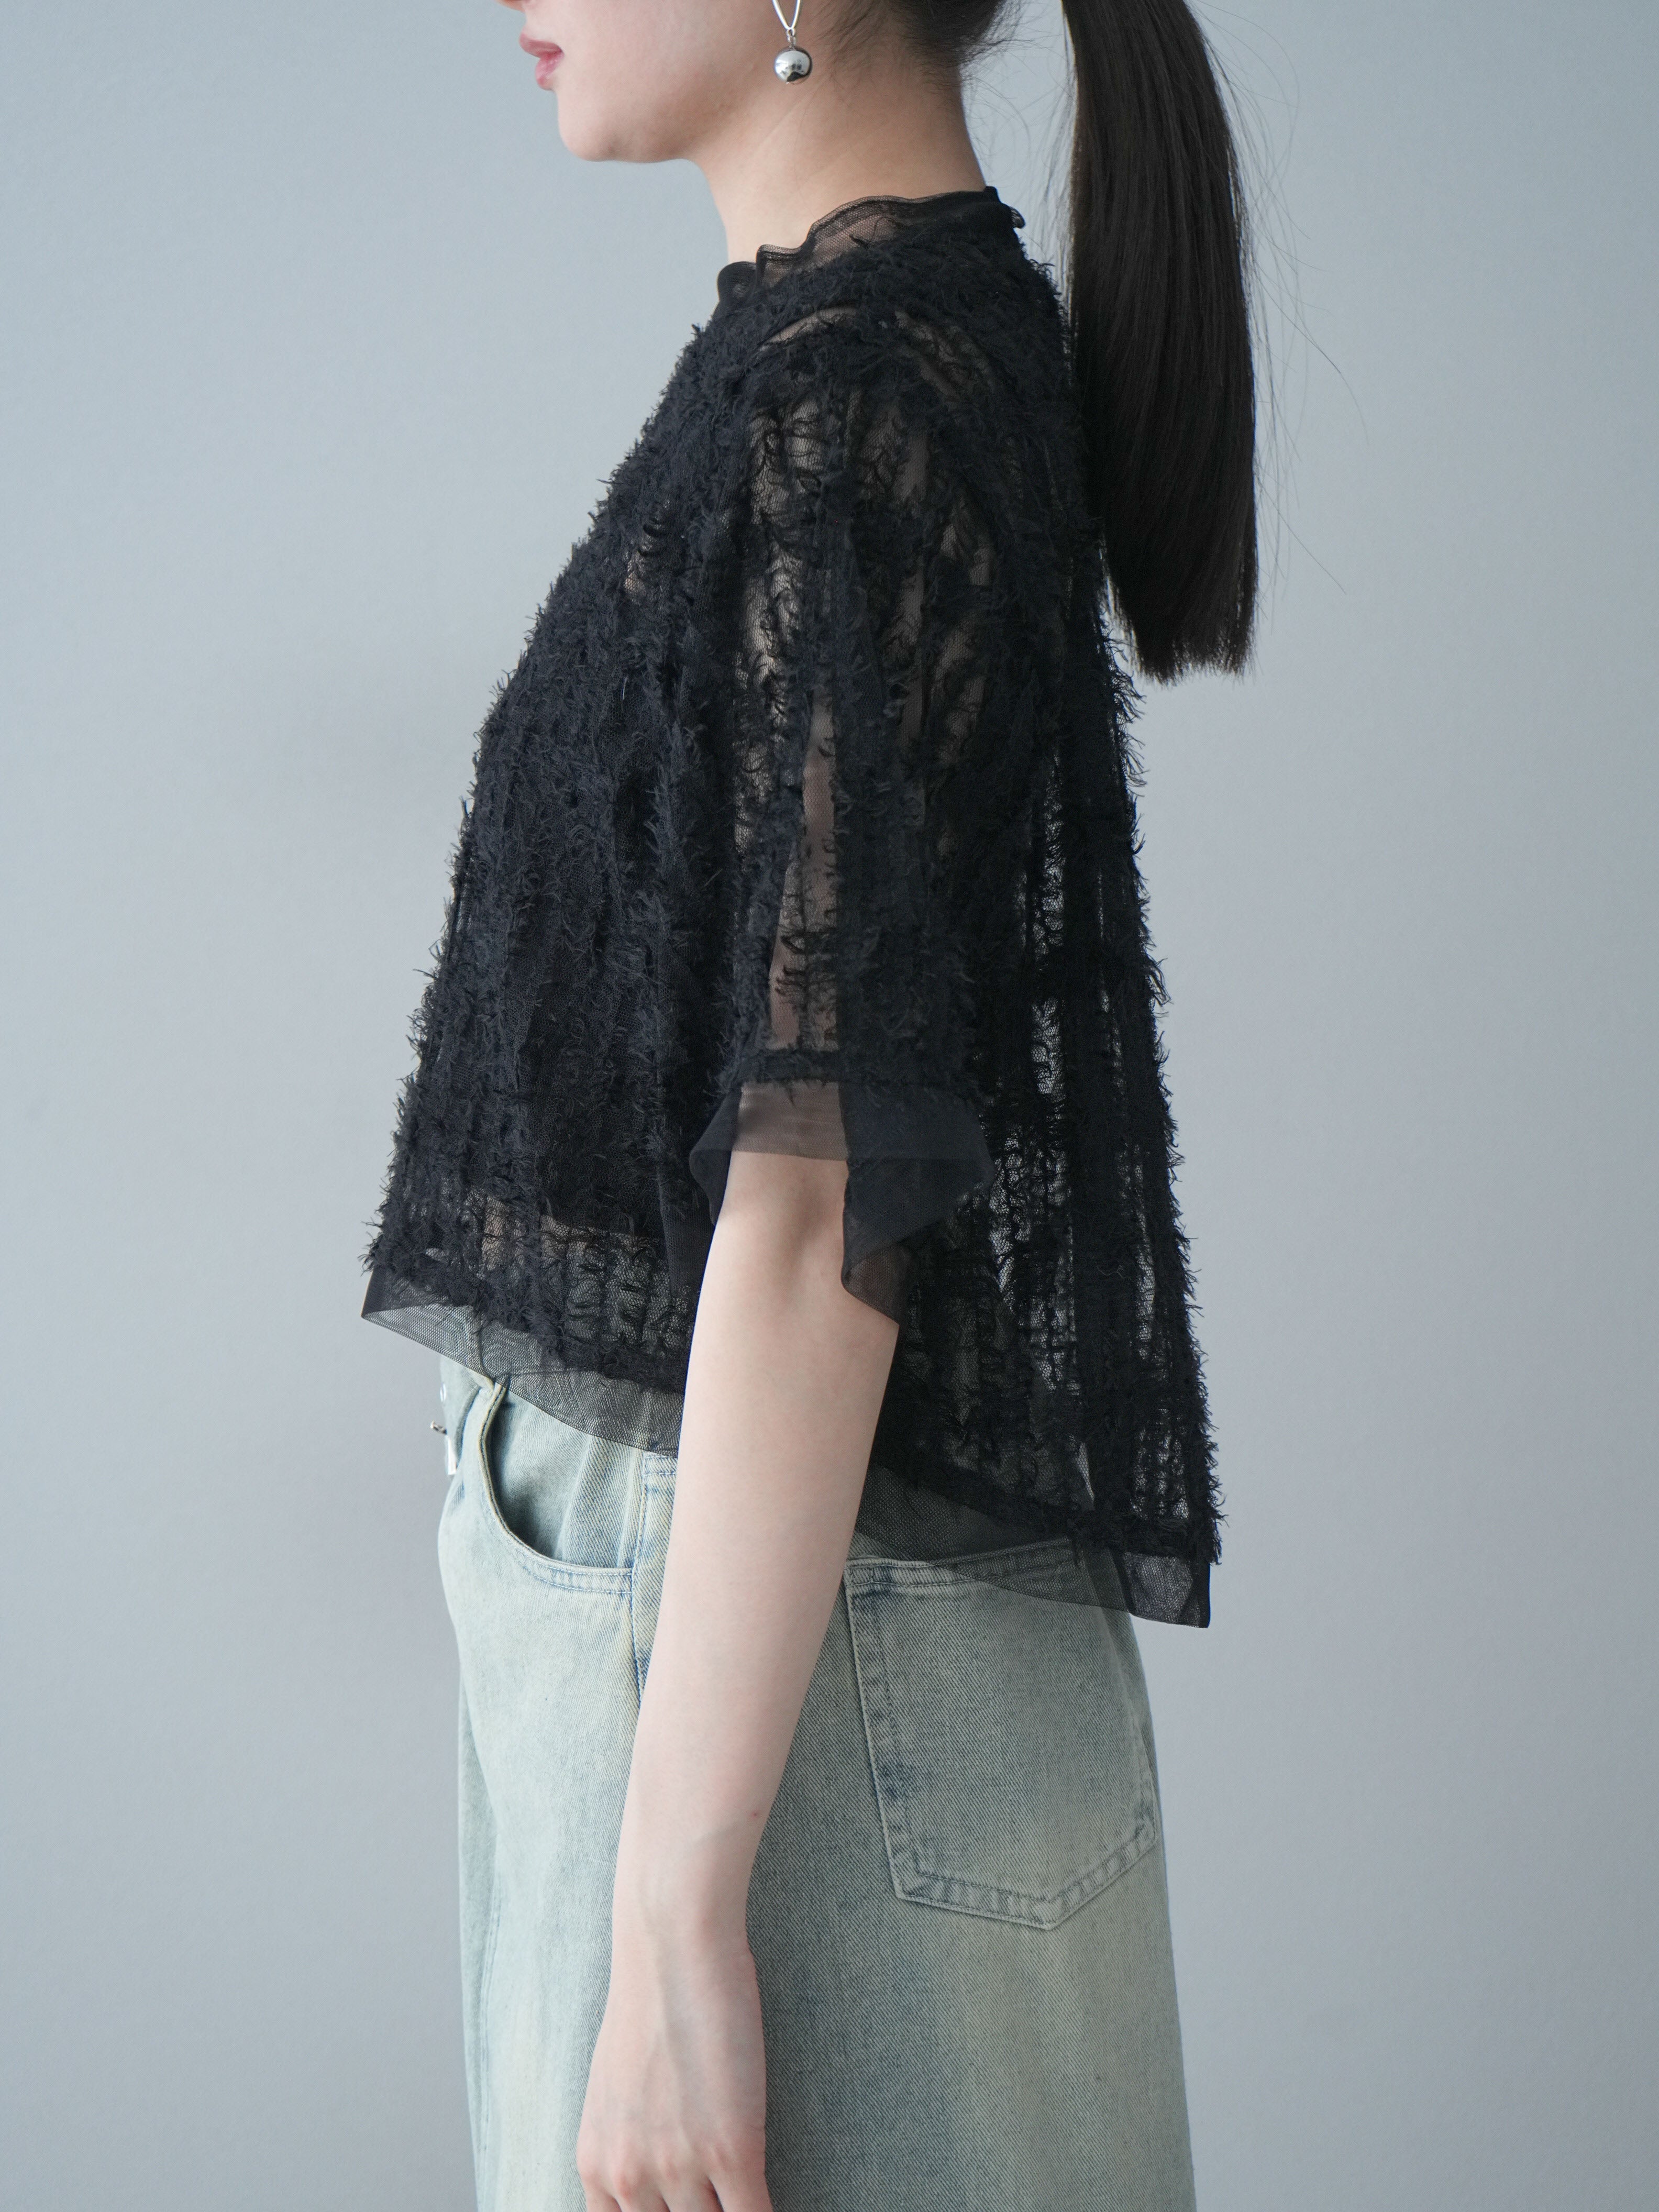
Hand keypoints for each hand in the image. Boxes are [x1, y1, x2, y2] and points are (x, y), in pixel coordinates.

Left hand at [577, 1897, 772, 2211]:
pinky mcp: (732, 2149)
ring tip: (745, 2193)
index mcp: (596, 2163)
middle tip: (716, 2201)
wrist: (673, 1943)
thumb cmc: (649, 2001)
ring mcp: (681, 2166)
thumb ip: (626, 2143)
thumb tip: (652, 2180)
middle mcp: (630, 2175)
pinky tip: (775, 2202)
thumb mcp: (614, 2090)